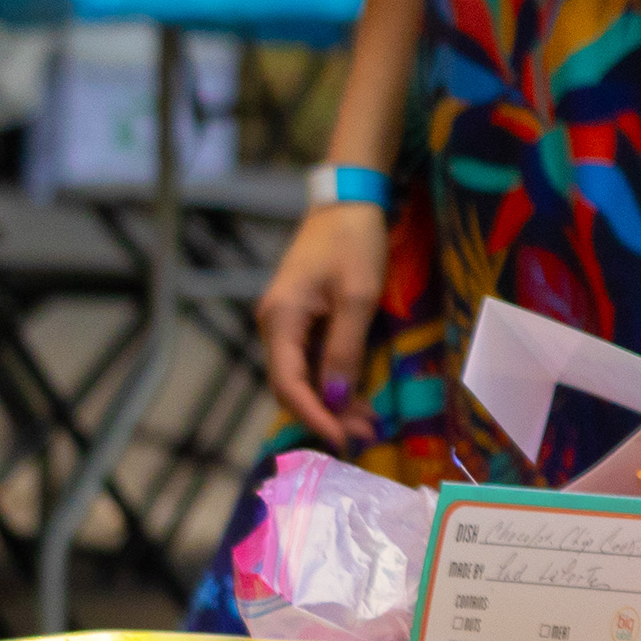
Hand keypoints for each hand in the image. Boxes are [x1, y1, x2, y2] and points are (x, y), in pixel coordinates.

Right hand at [255, 203, 388, 448]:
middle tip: (364, 434)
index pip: (287, 382)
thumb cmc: (354, 243)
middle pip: (292, 383)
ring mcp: (285, 322)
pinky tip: (355, 396)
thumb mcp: (358, 297)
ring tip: (366, 422)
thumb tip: (333, 398)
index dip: (312, 414)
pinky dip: (332, 378)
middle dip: (325, 413)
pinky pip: (310, 358)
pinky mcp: (302, 318)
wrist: (348, 202)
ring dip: (331, 400)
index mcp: (280, 319)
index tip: (340, 438)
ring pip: (302, 374)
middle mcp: (274, 325)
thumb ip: (344, 349)